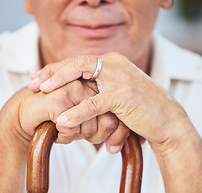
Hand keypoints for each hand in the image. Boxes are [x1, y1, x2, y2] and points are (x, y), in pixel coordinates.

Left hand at [28, 53, 188, 146]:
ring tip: (41, 93)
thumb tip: (76, 97)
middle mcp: (115, 64)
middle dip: (52, 71)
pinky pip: (94, 103)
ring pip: (82, 73)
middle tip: (33, 82)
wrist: (168, 121)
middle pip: (76, 61)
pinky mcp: (124, 96)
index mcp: (112, 62)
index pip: (78, 61)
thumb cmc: (141, 110)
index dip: (56, 69)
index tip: (38, 78)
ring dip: (59, 83)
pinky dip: (77, 112)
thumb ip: (100, 90)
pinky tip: (63, 120)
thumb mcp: (119, 94)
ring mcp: (120, 77)